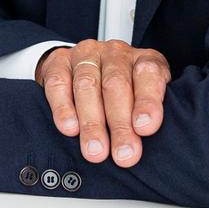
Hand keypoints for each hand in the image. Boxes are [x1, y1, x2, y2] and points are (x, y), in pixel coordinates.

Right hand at [36, 40, 170, 167]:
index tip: (145, 128)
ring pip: (87, 85)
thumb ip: (149, 116)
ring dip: (92, 122)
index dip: (148, 101)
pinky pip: (58, 83)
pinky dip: (63, 108)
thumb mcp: (144, 99)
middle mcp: (115, 53)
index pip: (149, 73)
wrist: (83, 68)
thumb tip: (150, 144)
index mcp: (142, 59)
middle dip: (120, 124)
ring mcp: (85, 55)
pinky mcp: (59, 61)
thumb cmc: (123, 92)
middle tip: (123, 154)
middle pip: (116, 84)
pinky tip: (69, 129)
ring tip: (96, 150)